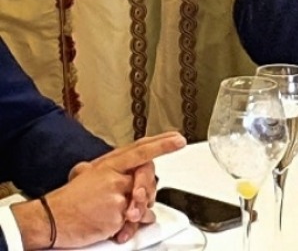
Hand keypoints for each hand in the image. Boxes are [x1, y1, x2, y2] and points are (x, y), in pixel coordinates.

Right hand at [31, 131, 185, 247]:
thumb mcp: (88, 174)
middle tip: (142, 196)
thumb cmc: (68, 200)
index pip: (141, 150)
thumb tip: (131, 176)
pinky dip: (129, 227)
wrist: (48, 220)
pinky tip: (116, 229)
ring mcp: (116, 197)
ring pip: (143, 201)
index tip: (178, 140)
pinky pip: (134, 221)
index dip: (162, 144)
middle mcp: (114, 178)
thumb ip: (113, 172)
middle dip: (148, 188)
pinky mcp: (116, 217)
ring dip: (138, 211)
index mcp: (107, 165)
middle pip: (148, 176)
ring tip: (125, 215)